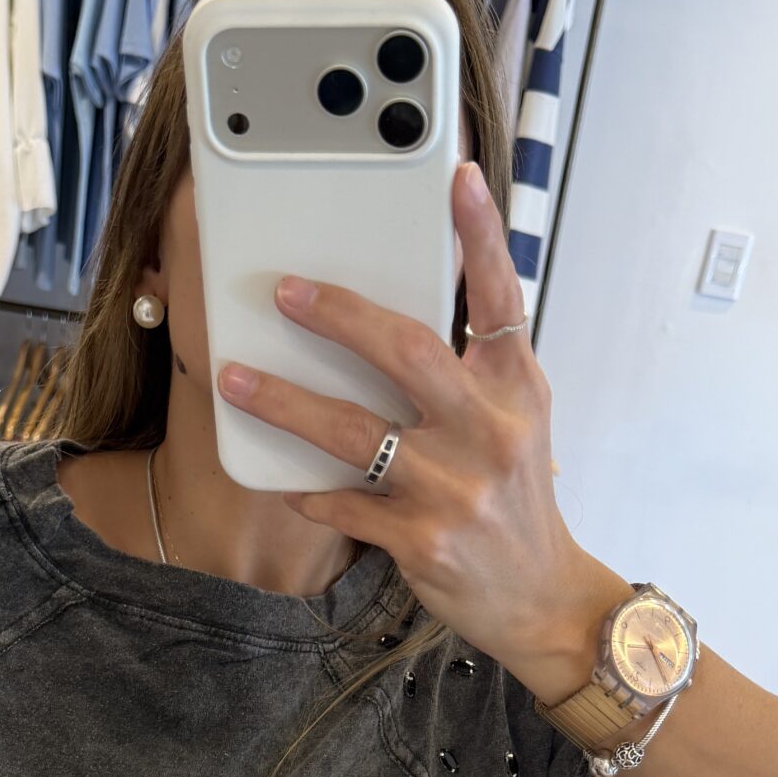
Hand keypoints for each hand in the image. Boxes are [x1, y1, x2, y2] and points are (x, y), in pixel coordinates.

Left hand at [214, 159, 620, 697]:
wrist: (542, 599)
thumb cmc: (516, 502)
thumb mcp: (517, 423)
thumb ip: (473, 369)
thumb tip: (400, 313)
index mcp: (516, 389)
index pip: (500, 297)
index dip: (480, 235)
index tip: (455, 177)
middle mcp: (490, 430)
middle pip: (407, 350)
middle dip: (339, 315)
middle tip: (285, 290)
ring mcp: (456, 487)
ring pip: (354, 431)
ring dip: (286, 403)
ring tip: (236, 379)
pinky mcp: (424, 540)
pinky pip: (346, 505)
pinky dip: (310, 492)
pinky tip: (284, 482)